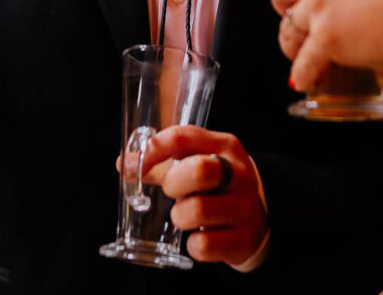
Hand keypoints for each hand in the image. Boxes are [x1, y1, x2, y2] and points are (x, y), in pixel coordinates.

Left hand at [137, 126, 267, 266]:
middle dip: (174, 183)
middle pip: (199, 170)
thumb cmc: (218, 186)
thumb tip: (124, 164)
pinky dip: (193, 245)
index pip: (183, 137)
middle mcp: (238, 173)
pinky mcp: (244, 239)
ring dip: (180, 217)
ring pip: (198, 210)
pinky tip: (199, 236)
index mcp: (224, 146)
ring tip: (185, 215)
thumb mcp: (199, 163)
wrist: (258, 218)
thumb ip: (163, 163)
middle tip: (172, 192)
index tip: (133, 166)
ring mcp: (244, 206)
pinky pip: (204, 245)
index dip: (152, 151)